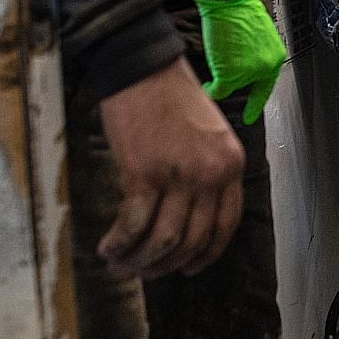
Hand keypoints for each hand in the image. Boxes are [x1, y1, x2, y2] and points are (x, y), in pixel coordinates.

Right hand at [97, 58, 244, 278]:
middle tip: (145, 270)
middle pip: (193, 239)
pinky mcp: (145, 172)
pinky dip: (120, 243)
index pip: (226, 225)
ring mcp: (179, 174)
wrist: (144, 68)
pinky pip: (135, 224)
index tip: (189, 267)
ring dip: (140, 260)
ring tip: (121, 263)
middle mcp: (211, 174)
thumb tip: (192, 214)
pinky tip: (107, 247)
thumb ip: (209, 171)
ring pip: (164, 239)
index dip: (206, 254)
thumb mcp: (210, 134)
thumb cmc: (172, 96)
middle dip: (167, 263)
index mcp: (231, 164)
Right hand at [195, 0, 285, 124]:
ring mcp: (248, 71)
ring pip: (229, 86)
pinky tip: (207, 84)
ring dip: (220, 76)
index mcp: (275, 57)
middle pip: (244, 86)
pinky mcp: (231, 73)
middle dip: (232, 78)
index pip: (266, 85)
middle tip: (223, 72)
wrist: (229, 0)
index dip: (256, 102)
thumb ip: (255, 56)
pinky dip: (210, 88)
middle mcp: (265, 66)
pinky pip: (218, 89)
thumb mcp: (258, 36)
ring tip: (217, 57)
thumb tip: (243, 69)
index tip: (250, 116)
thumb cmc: (240, 11)